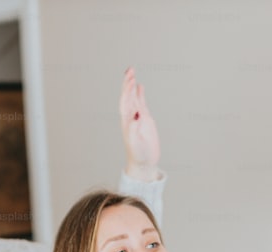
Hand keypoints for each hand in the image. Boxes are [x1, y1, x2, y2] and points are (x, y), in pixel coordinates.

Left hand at [119, 66, 160, 181]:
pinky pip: (141, 104)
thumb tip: (136, 116)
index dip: (128, 91)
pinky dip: (139, 94)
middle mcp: (131, 117)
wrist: (144, 162)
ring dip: (132, 86)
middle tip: (130, 70)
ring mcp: (138, 117)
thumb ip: (134, 130)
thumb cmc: (139, 154)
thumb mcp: (135, 143)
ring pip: (133, 98)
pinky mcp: (145, 120)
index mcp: (127, 121)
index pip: (126, 102)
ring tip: (132, 73)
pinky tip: (139, 86)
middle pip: (128, 96)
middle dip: (128, 83)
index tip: (132, 81)